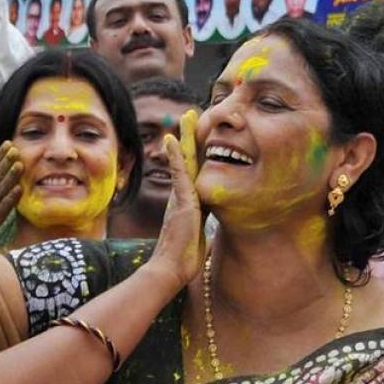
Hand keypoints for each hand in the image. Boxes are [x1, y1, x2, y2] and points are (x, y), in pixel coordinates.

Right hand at [149, 110, 204, 286]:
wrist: (171, 269)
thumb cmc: (184, 260)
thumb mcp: (199, 238)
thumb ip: (205, 229)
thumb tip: (212, 233)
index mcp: (189, 202)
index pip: (197, 172)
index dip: (199, 152)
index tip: (202, 135)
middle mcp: (182, 195)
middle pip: (189, 159)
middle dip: (191, 136)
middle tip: (192, 114)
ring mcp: (180, 196)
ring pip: (185, 160)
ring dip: (185, 137)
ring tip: (187, 116)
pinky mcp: (181, 201)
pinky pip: (178, 173)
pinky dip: (175, 155)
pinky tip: (172, 140)